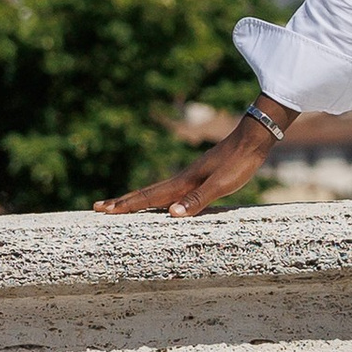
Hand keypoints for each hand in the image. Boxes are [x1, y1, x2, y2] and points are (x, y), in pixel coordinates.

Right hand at [98, 108, 289, 216]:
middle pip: (146, 192)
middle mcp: (182, 179)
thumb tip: (170, 213)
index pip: (149, 197)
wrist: (252, 139)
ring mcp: (190, 176)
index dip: (126, 205)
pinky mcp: (200, 176)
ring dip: (137, 198)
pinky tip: (161, 201)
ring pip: (156, 190)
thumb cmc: (240, 163)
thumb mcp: (222, 184)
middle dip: (122, 202)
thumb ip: (198, 199)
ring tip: (121, 204)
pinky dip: (156, 196)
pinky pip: (170, 189)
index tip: (104, 210)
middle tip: (99, 207)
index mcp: (183, 183)